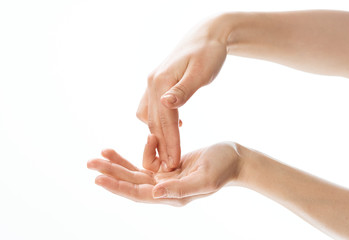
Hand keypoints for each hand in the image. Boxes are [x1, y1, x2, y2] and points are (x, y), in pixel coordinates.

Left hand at [87, 135, 243, 206]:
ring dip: (117, 164)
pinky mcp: (168, 168)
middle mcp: (165, 191)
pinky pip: (144, 163)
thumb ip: (180, 189)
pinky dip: (131, 156)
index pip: (139, 194)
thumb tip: (155, 193)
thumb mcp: (205, 178)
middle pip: (132, 183)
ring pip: (135, 173)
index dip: (119, 187)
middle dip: (111, 172)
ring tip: (99, 154)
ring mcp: (166, 180)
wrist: (235, 158)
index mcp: (172, 196)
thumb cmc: (224, 167)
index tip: (99, 177)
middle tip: (90, 162)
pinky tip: (117, 150)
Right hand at [136, 16, 227, 170]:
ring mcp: (152, 84)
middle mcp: (152, 84)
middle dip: (162, 145)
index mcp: (160, 82)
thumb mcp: (201, 72)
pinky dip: (158, 122)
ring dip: (158, 135)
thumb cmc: (209, 53)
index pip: (164, 120)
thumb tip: (166, 104)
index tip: (174, 163)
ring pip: (149, 117)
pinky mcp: (158, 84)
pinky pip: (152, 108)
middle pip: (154, 121)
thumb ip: (183, 90)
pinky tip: (173, 127)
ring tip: (168, 152)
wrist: (207, 35)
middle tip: (170, 167)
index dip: (169, 143)